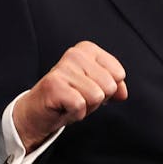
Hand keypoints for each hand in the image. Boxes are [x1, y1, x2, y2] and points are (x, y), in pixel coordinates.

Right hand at [12, 40, 126, 151]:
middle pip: (109, 86)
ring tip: (71, 102)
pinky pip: (81, 105)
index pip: (118, 74)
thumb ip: (115, 86)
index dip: (108, 89)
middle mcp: (74, 54)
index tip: (90, 89)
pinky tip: (64, 108)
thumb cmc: (70, 96)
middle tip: (79, 97)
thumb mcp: (97, 88)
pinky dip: (75, 114)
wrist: (39, 110)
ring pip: (96, 96)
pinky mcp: (54, 85)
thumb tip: (122, 94)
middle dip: (98, 99)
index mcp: (87, 49)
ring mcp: (63, 68)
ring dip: (86, 107)